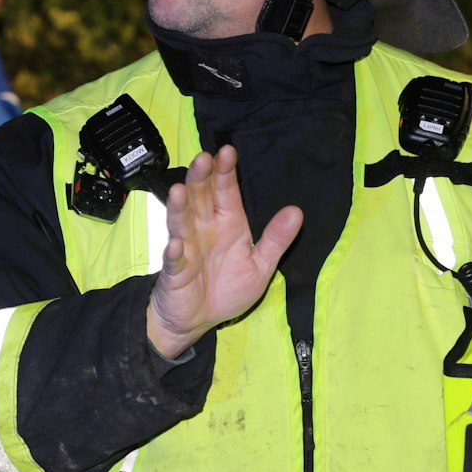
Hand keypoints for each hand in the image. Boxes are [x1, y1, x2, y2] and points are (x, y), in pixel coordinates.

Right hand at [145, 145, 301, 358]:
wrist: (199, 320)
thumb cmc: (227, 288)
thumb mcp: (260, 266)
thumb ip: (276, 240)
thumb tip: (296, 212)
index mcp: (228, 223)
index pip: (226, 192)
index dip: (226, 172)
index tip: (228, 151)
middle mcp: (204, 229)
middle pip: (200, 197)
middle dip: (201, 177)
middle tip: (203, 158)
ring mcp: (187, 247)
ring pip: (181, 221)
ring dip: (180, 207)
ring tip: (179, 190)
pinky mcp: (175, 272)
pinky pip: (174, 260)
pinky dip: (174, 253)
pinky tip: (176, 245)